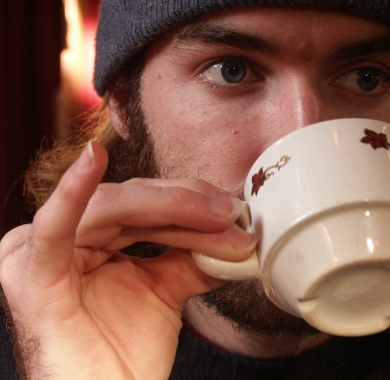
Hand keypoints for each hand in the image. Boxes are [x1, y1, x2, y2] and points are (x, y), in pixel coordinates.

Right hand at [0, 142, 255, 378]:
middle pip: (133, 203)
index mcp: (88, 238)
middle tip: (233, 214)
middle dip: (188, 206)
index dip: (190, 202)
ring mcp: (41, 252)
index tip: (234, 211)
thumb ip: (192, 256)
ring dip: (172, 209)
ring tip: (216, 216)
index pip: (144, 205)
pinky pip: (54, 227)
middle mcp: (65, 238)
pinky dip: (73, 191)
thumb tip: (234, 234)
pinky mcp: (31, 274)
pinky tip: (93, 158)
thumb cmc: (122, 354)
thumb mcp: (165, 290)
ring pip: (115, 209)